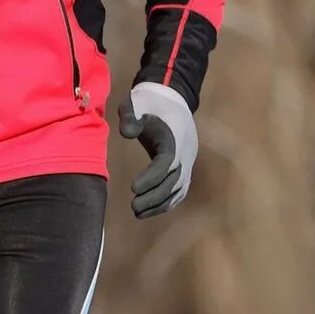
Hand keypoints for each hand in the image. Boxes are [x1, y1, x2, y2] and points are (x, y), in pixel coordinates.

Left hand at [118, 82, 197, 216]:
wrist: (170, 100)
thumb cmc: (149, 103)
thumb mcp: (136, 102)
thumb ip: (130, 115)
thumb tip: (127, 133)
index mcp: (174, 138)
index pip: (166, 163)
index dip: (151, 177)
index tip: (133, 188)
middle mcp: (185, 153)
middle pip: (174, 181)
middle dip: (154, 196)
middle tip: (133, 206)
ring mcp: (187, 161)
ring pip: (178, 189)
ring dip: (160, 203)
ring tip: (137, 213)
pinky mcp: (184, 167)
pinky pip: (180, 189)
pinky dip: (167, 202)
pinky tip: (149, 212)